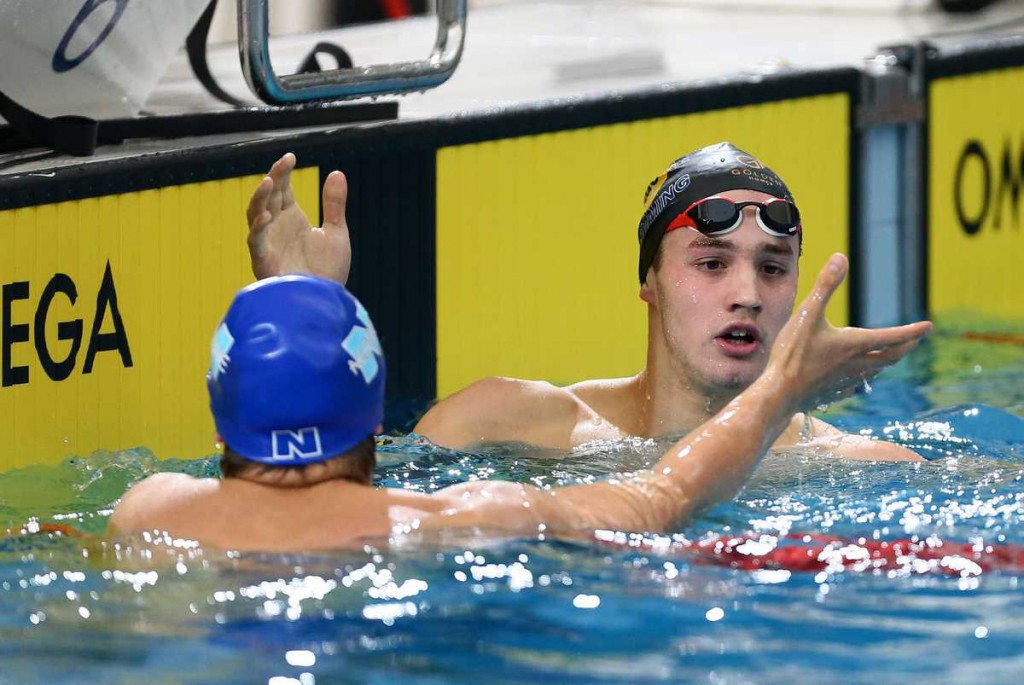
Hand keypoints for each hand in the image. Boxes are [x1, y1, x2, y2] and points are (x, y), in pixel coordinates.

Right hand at [246, 152, 351, 283]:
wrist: (325, 303)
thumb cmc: (328, 272)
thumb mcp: (336, 233)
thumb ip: (334, 204)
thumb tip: (337, 172)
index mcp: (291, 219)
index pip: (282, 189)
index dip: (283, 171)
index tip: (291, 156)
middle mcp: (276, 228)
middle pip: (268, 196)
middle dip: (274, 178)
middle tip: (283, 163)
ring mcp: (268, 243)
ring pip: (255, 214)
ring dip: (259, 198)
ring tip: (269, 181)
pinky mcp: (264, 262)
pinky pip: (255, 242)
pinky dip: (258, 228)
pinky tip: (267, 215)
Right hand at [766, 254, 931, 411]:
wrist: (778, 394)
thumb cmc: (791, 355)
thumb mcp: (807, 314)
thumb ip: (825, 285)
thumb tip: (841, 257)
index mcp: (854, 344)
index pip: (893, 337)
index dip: (913, 331)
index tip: (928, 326)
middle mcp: (857, 364)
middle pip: (891, 357)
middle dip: (906, 346)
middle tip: (915, 340)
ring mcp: (846, 381)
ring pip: (876, 371)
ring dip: (887, 361)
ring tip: (889, 355)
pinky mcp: (833, 393)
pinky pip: (857, 384)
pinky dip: (865, 377)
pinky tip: (856, 377)